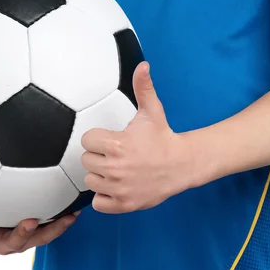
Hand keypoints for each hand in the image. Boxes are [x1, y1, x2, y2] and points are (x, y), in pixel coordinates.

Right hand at [0, 184, 77, 254]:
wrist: (0, 222)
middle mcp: (2, 239)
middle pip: (11, 242)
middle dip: (20, 234)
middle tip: (29, 221)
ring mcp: (23, 238)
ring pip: (38, 238)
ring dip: (51, 229)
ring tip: (64, 217)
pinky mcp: (41, 232)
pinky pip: (53, 230)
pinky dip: (64, 221)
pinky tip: (76, 208)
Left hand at [81, 62, 190, 213]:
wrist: (182, 165)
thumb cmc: (163, 137)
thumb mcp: (152, 110)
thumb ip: (143, 87)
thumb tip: (143, 65)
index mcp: (117, 144)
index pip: (87, 141)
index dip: (97, 139)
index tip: (110, 140)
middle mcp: (115, 168)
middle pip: (87, 161)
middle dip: (99, 157)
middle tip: (115, 155)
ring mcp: (119, 188)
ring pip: (90, 181)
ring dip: (100, 176)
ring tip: (117, 169)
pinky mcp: (123, 204)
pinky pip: (97, 202)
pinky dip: (104, 196)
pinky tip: (117, 185)